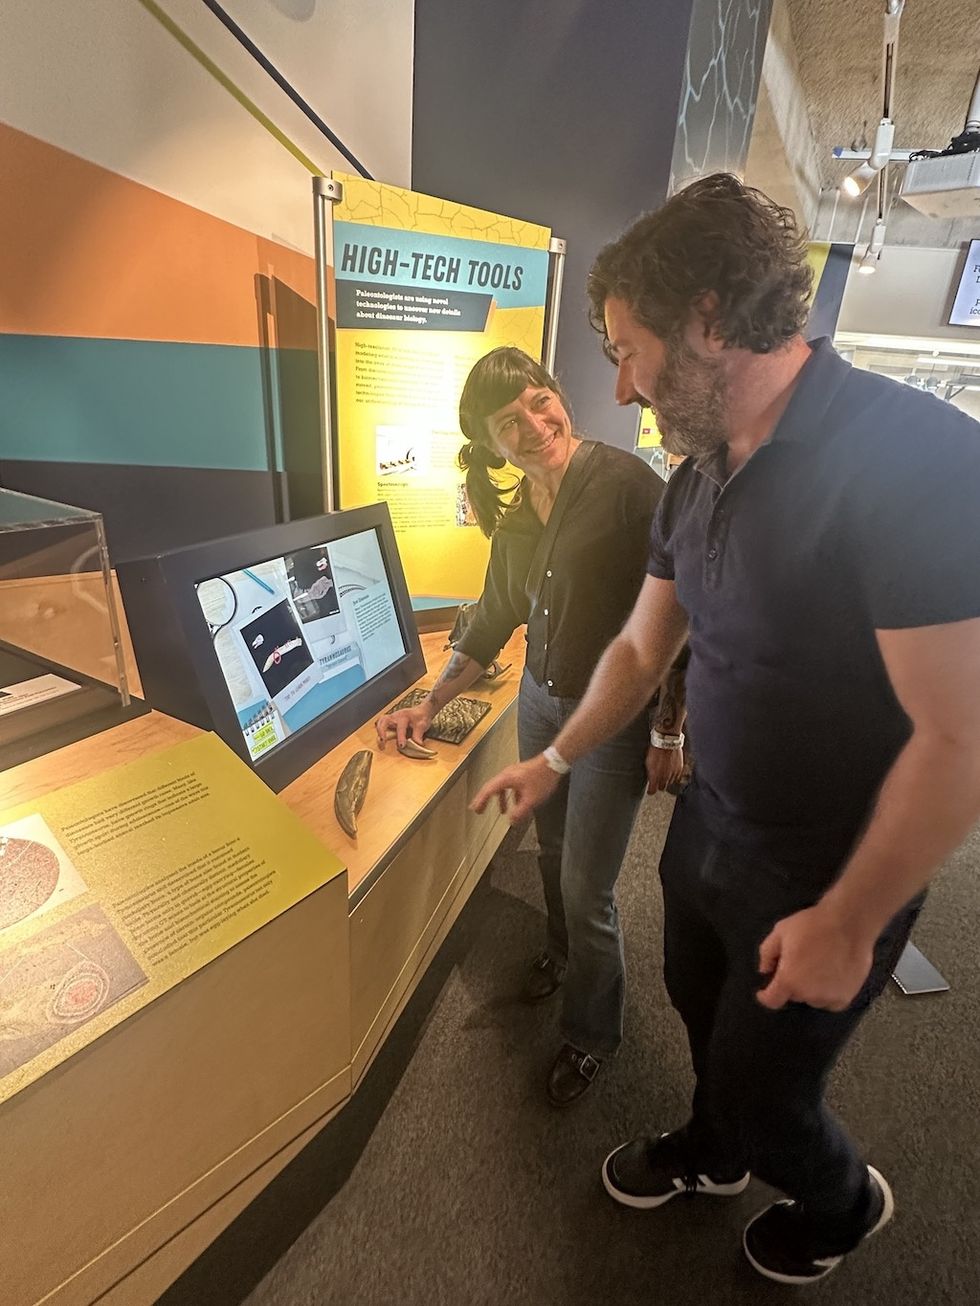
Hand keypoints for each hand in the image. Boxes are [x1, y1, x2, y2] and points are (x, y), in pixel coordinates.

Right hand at [376, 704, 433, 749]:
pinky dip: (380, 730)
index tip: (402, 746)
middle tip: (382, 741)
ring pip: (381, 721)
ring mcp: (392, 718)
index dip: (401, 737)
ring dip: (379, 731)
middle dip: (382, 731)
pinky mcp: (390, 721)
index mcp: (405, 716)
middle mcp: (396, 716)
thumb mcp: (423, 725)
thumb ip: (418, 734)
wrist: (421, 711)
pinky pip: (382, 724)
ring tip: (381, 742)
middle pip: (384, 720)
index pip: (401, 727)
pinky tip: (382, 739)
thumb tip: (417, 744)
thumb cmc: (421, 717)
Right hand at [471, 756, 559, 822]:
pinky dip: (511, 796)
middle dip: (485, 800)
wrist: (553, 763)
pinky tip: (518, 803)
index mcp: (506, 779)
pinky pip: (511, 786)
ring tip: (502, 811)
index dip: (480, 801)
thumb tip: (511, 821)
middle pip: (491, 788)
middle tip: (478, 809)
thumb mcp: (531, 799)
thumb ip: (520, 812)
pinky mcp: (520, 774)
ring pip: (502, 787)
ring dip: (500, 800)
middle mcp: (507, 774)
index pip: (488, 790)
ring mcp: (514, 773)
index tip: (474, 809)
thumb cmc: (542, 777)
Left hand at [645, 744, 684, 794]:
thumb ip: (650, 773)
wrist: (666, 741)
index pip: (653, 791)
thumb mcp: (648, 762)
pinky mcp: (679, 769)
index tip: (650, 790)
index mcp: (654, 777)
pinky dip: (673, 775)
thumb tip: (651, 779)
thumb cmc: (654, 750)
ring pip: (670, 783)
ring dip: (666, 780)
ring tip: (664, 773)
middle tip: (657, 781)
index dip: (651, 791)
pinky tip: (670, 770)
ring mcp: (672, 774)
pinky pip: (676, 777)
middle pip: (662, 788)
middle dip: (659, 785)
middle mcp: (664, 777)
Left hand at [756, 904, 874, 1011]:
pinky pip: (831, 1002)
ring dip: (811, 989)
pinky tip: (831, 976)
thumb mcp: (781, 931)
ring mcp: (829, 998)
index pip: (772, 1001)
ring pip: (813, 999)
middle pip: (794, 995)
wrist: (849, 922)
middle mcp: (809, 995)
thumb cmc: (813, 925)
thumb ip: (767, 953)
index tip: (765, 991)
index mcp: (789, 980)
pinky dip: (828, 993)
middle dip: (792, 983)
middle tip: (800, 963)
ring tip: (818, 967)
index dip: (766, 997)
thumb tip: (765, 970)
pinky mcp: (847, 996)